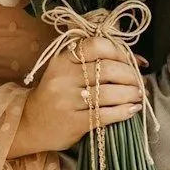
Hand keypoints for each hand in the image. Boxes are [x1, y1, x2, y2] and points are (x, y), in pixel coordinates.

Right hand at [11, 37, 144, 157]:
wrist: (30, 123)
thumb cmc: (55, 95)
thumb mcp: (65, 71)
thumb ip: (92, 62)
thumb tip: (137, 60)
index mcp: (62, 59)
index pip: (96, 45)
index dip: (120, 52)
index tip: (131, 62)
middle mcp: (64, 77)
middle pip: (108, 69)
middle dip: (130, 76)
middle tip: (139, 82)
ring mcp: (68, 100)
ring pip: (110, 92)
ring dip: (131, 93)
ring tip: (138, 95)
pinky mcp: (74, 122)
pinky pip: (106, 114)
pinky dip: (124, 111)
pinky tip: (132, 110)